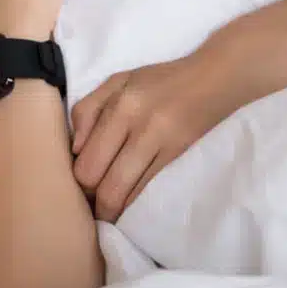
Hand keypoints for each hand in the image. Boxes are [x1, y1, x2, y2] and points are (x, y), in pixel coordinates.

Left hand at [70, 52, 246, 221]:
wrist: (212, 81)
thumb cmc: (158, 80)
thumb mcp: (116, 81)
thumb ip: (87, 110)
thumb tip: (75, 150)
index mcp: (121, 107)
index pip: (88, 161)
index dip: (76, 178)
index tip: (74, 179)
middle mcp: (141, 129)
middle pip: (104, 185)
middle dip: (91, 198)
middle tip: (86, 197)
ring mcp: (161, 147)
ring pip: (125, 193)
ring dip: (109, 207)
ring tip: (101, 207)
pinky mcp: (174, 158)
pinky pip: (144, 189)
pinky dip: (128, 199)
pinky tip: (121, 200)